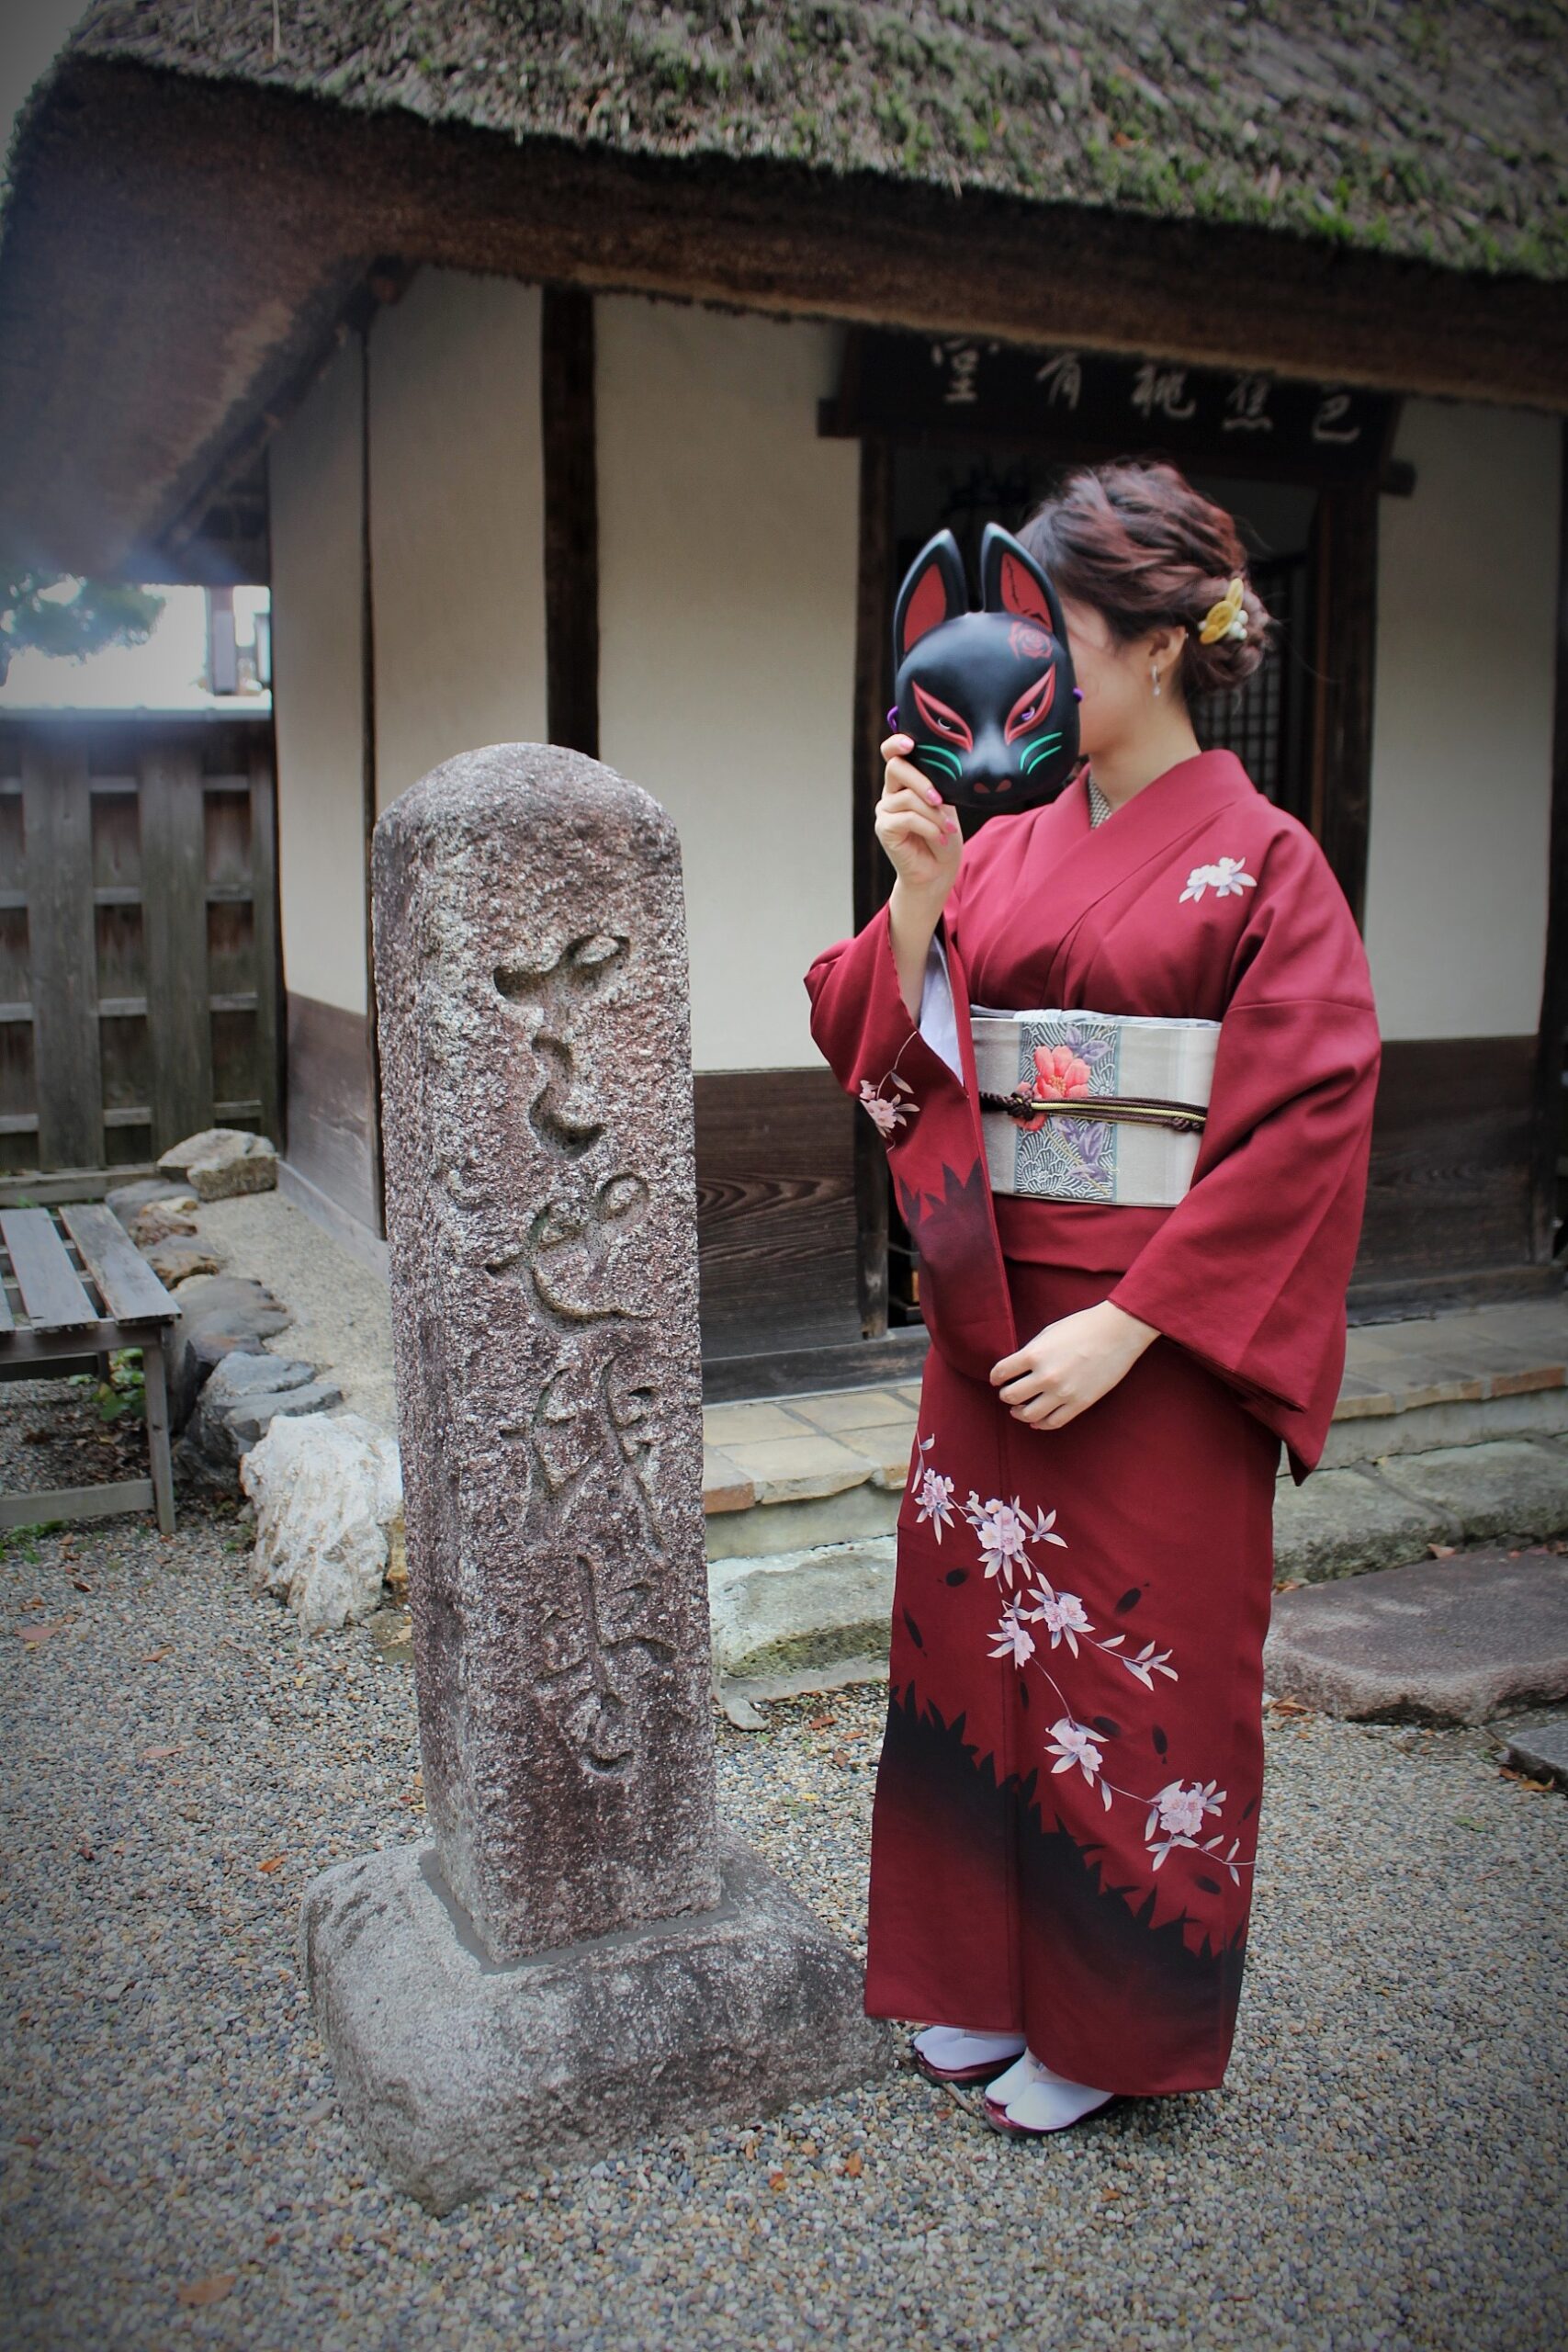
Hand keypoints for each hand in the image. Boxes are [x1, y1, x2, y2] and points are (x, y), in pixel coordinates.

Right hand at [874, 732, 961, 903]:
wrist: (937, 872)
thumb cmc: (944, 837)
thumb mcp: (947, 806)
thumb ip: (940, 786)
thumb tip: (949, 767)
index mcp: (905, 782)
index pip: (892, 754)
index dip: (896, 744)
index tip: (910, 742)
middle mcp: (891, 793)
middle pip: (896, 769)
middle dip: (921, 780)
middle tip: (940, 800)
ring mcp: (885, 811)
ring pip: (907, 798)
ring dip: (933, 813)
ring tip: (948, 829)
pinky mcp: (885, 829)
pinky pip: (906, 819)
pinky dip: (928, 827)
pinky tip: (939, 837)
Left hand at [990, 1302, 1159, 1430]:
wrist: (1117, 1333)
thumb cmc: (1083, 1327)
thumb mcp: (1049, 1333)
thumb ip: (1031, 1352)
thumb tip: (1017, 1369)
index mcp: (1034, 1354)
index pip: (1001, 1372)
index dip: (995, 1377)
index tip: (997, 1379)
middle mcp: (1046, 1376)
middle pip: (1011, 1396)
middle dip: (1005, 1395)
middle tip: (1007, 1393)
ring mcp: (1063, 1393)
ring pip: (1029, 1415)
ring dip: (1019, 1413)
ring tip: (1018, 1409)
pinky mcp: (1080, 1404)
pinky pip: (1053, 1422)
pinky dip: (1041, 1424)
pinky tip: (1037, 1420)